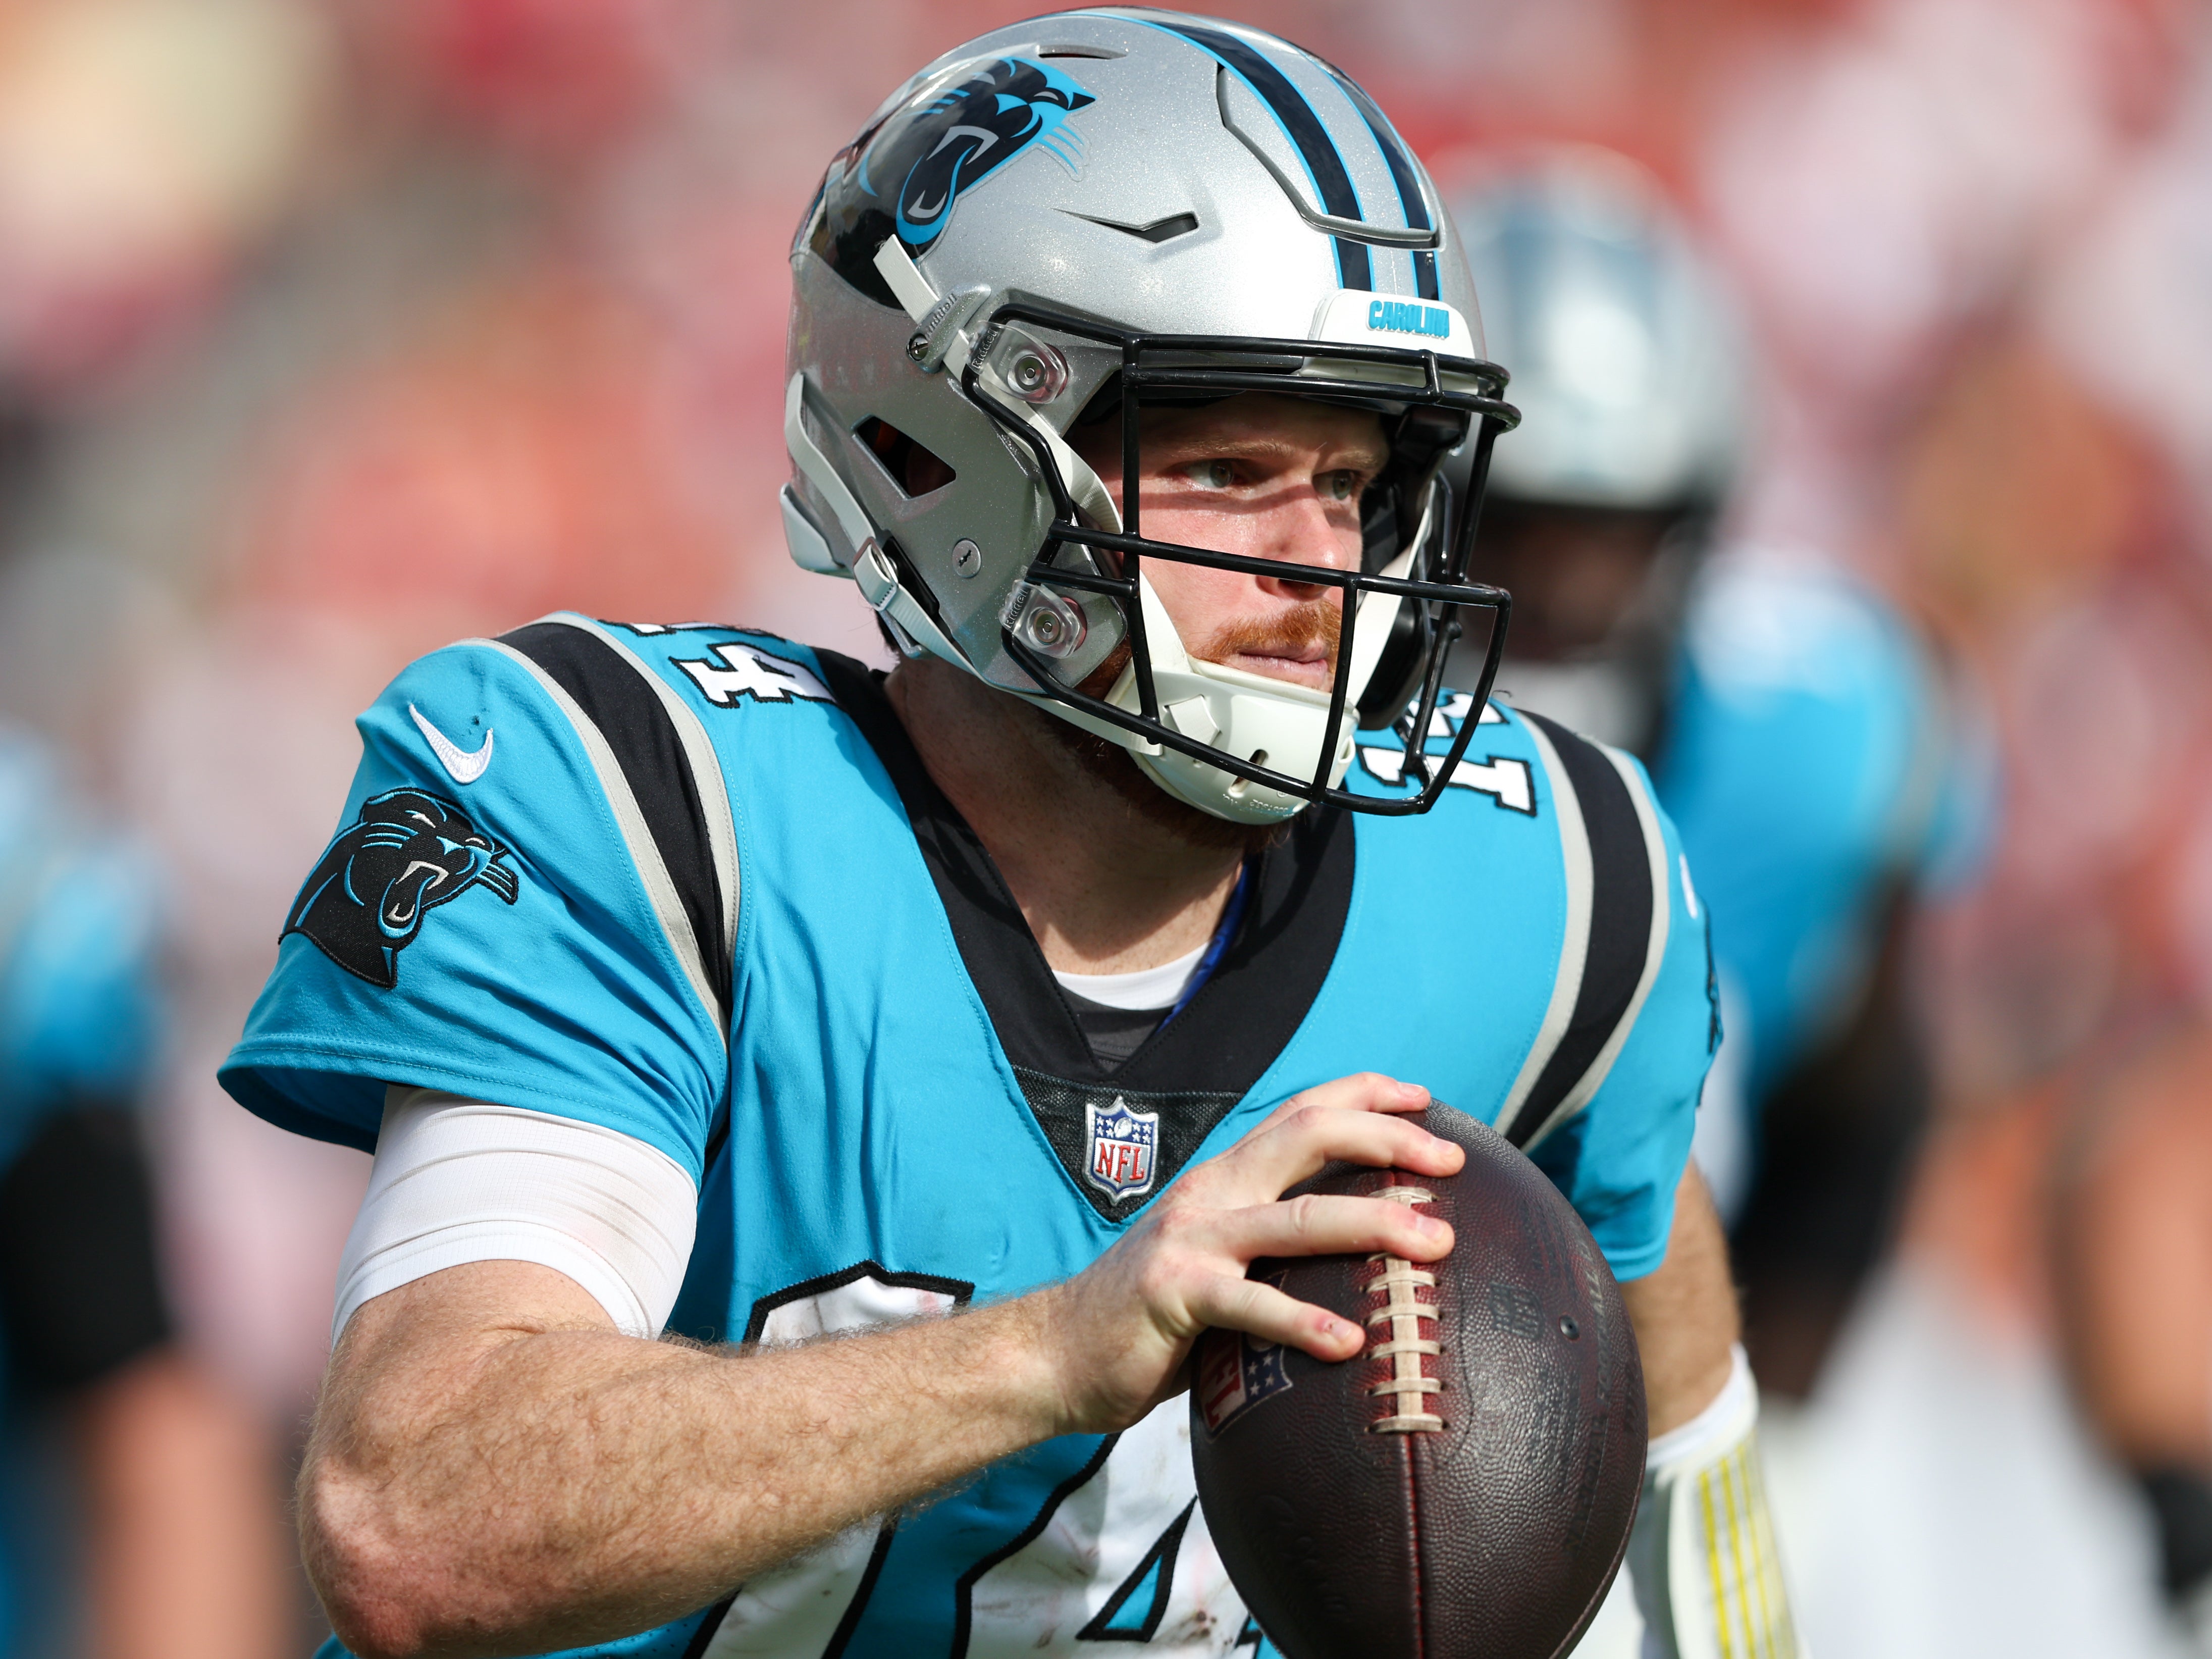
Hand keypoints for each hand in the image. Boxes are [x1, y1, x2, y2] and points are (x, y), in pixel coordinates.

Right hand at [1034, 1072, 1462, 1435]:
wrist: (1057, 1352)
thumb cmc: (1150, 1317)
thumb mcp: (1216, 1262)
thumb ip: (1270, 1251)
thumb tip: (1355, 1267)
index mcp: (1225, 1178)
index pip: (1301, 1112)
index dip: (1364, 1095)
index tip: (1425, 1099)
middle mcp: (1212, 1192)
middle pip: (1308, 1136)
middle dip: (1387, 1138)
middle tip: (1451, 1160)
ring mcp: (1192, 1240)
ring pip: (1297, 1218)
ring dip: (1374, 1223)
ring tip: (1437, 1243)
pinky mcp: (1174, 1295)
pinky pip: (1250, 1305)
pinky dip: (1302, 1320)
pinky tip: (1349, 1342)